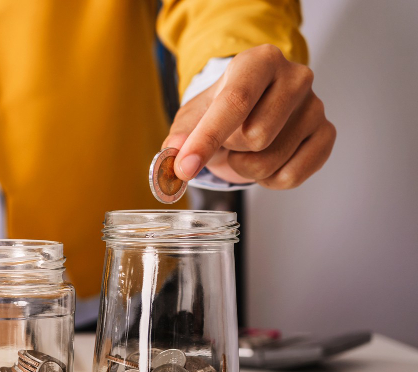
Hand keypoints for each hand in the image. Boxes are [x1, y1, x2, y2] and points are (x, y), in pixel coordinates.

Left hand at [164, 44, 335, 189]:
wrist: (251, 112)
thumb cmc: (221, 111)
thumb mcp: (193, 117)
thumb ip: (181, 135)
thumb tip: (175, 153)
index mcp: (259, 61)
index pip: (235, 102)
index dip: (207, 138)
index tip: (185, 167)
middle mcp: (295, 77)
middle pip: (256, 136)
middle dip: (232, 148)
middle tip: (231, 138)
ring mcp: (316, 105)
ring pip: (271, 160)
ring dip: (248, 166)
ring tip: (247, 149)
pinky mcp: (327, 133)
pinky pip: (292, 175)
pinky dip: (270, 180)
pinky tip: (267, 161)